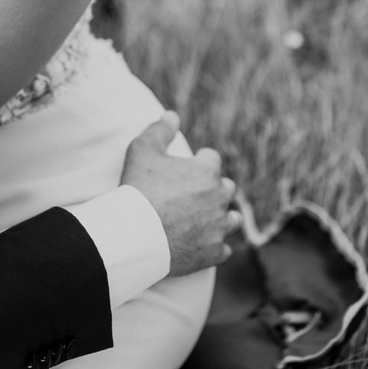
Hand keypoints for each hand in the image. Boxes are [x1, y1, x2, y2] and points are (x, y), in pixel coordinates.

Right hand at [120, 112, 240, 276]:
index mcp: (207, 171)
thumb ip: (159, 130)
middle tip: (194, 195)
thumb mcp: (142, 150)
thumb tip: (172, 115)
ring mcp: (219, 227)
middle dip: (214, 190)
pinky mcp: (213, 253)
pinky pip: (224, 250)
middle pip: (226, 188)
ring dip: (222, 218)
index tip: (189, 167)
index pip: (212, 159)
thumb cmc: (138, 190)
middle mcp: (219, 198)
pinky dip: (214, 248)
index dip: (200, 162)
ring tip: (206, 220)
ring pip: (233, 220)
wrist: (135, 235)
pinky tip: (203, 246)